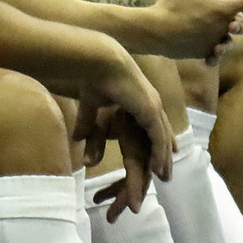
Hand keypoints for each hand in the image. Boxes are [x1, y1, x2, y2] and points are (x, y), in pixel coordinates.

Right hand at [71, 50, 173, 220]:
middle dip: (164, 155)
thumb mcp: (91, 106)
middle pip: (161, 135)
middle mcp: (151, 104)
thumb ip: (87, 123)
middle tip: (166, 175)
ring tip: (164, 179)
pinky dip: (159, 155)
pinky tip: (158, 170)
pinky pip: (158, 139)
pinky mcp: (151, 112)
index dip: (158, 140)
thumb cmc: (95, 79)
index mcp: (140, 100)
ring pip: (161, 141)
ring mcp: (153, 108)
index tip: (161, 155)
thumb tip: (76, 139)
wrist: (100, 63)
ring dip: (163, 161)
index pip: (153, 125)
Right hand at [146, 0, 242, 60]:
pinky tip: (206, 37)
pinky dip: (215, 43)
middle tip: (227, 1)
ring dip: (227, 27)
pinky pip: (216, 50)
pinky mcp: (203, 53)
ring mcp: (214, 42)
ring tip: (216, 19)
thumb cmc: (169, 2)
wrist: (153, 31)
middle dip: (239, 10)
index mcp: (224, 8)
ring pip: (230, 36)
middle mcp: (224, 27)